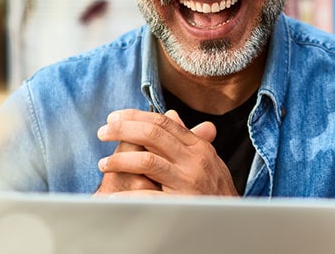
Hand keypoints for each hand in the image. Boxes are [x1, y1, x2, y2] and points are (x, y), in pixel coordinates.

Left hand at [94, 109, 236, 196]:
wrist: (232, 220)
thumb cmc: (216, 189)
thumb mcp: (207, 159)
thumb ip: (187, 138)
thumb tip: (170, 115)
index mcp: (198, 147)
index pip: (163, 122)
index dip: (135, 116)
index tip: (114, 117)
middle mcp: (194, 160)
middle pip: (153, 135)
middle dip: (122, 130)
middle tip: (103, 132)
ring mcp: (188, 182)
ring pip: (147, 161)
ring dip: (119, 161)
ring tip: (104, 164)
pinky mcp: (182, 204)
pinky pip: (148, 198)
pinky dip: (127, 198)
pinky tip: (113, 198)